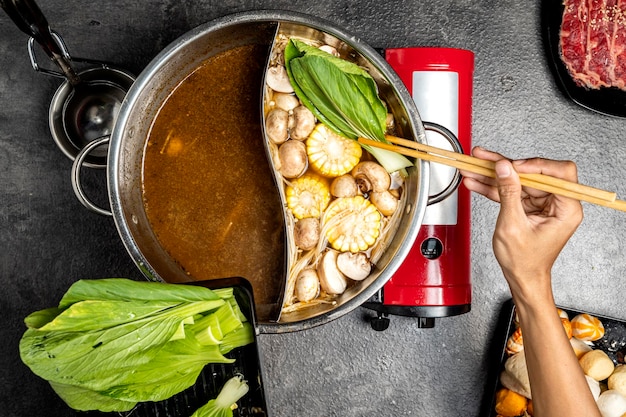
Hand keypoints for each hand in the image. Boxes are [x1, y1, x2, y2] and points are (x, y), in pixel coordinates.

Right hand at [461, 147, 582, 304]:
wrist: (522, 278)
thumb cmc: (525, 262)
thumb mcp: (513, 225)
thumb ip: (509, 192)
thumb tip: (505, 168)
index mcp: (567, 209)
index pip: (559, 173)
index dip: (535, 165)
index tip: (512, 166)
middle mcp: (559, 204)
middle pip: (534, 173)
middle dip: (506, 166)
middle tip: (485, 158)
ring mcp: (544, 205)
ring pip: (519, 180)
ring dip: (494, 175)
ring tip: (474, 167)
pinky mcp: (530, 207)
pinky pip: (512, 191)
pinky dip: (495, 187)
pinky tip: (478, 182)